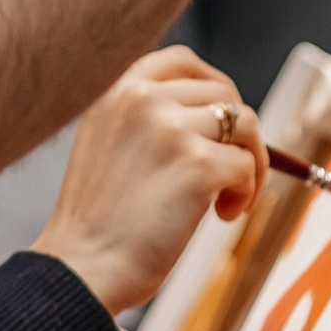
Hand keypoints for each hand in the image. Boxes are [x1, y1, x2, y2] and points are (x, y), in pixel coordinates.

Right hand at [36, 50, 265, 315]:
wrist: (81, 269)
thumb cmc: (98, 222)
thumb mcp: (108, 145)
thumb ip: (150, 120)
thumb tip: (225, 116)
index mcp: (115, 91)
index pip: (183, 61)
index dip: (214, 86)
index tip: (221, 123)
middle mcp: (141, 99)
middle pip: (223, 92)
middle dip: (237, 134)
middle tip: (227, 175)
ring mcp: (170, 130)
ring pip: (244, 124)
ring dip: (250, 162)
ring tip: (225, 200)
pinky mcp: (197, 166)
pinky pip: (247, 166)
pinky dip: (246, 193)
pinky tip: (221, 216)